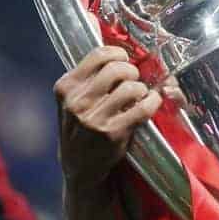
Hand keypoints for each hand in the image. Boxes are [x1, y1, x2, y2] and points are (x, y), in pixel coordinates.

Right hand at [53, 46, 161, 189]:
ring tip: (140, 95)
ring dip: (142, 89)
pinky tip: (151, 103)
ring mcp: (93, 118)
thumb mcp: (72, 100)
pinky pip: (142, 108)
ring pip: (130, 87)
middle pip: (116, 68)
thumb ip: (89, 79)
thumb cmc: (80, 128)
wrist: (79, 165)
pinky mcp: (112, 132)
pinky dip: (153, 102)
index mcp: (66, 87)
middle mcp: (77, 101)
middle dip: (132, 71)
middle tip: (134, 79)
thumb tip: (121, 56)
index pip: (97, 55)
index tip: (125, 60)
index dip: (118, 54)